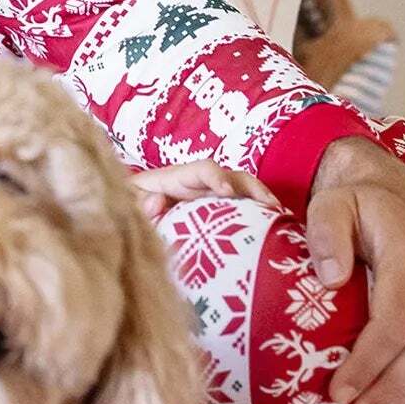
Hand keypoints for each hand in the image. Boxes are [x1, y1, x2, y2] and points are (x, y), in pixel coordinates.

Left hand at [134, 161, 280, 222]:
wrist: (122, 216)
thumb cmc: (124, 207)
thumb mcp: (126, 204)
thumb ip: (138, 203)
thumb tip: (158, 202)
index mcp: (174, 179)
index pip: (203, 169)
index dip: (218, 177)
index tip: (228, 192)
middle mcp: (196, 186)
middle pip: (231, 177)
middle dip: (253, 188)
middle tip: (271, 207)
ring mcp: (206, 200)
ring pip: (241, 194)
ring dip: (261, 203)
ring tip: (281, 221)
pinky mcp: (212, 216)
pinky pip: (238, 213)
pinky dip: (256, 218)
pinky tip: (272, 234)